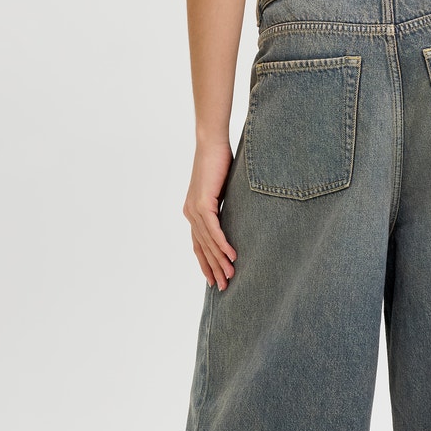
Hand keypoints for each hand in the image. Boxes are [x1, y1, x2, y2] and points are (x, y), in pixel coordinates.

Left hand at [183, 140, 237, 288]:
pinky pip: (213, 229)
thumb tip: (239, 217)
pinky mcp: (203, 202)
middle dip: (212, 269)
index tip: (214, 279)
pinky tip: (231, 255)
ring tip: (230, 276)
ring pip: (208, 242)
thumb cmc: (220, 162)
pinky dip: (222, 244)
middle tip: (223, 287)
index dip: (206, 263)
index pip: (199, 244)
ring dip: (220, 260)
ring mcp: (195, 209)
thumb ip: (226, 206)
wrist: (211, 142)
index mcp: (194, 212)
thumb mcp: (224, 190)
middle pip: (202, 248)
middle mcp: (191, 213)